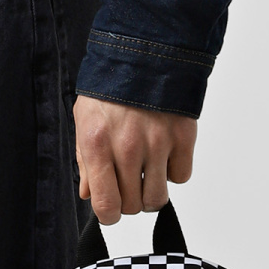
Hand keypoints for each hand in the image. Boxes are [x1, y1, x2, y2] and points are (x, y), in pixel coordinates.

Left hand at [74, 95, 196, 223]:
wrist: (145, 53)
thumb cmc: (110, 88)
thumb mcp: (85, 120)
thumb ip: (86, 161)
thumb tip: (89, 194)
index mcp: (98, 145)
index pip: (106, 205)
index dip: (109, 215)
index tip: (112, 210)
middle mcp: (128, 148)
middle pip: (134, 206)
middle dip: (130, 200)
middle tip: (129, 182)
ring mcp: (158, 144)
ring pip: (159, 198)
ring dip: (152, 192)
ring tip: (147, 174)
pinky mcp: (183, 137)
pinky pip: (181, 176)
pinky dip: (174, 170)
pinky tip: (164, 153)